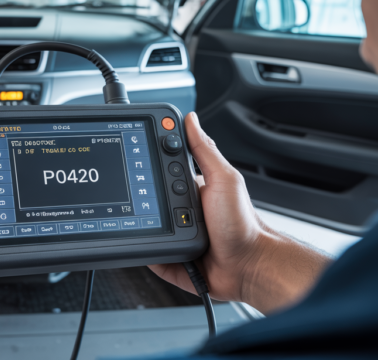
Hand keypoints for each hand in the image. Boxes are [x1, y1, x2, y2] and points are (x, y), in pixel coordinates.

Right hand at [149, 112, 330, 313]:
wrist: (250, 267)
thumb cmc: (243, 225)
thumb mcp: (224, 179)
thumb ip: (205, 151)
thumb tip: (190, 120)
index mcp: (191, 188)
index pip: (161, 172)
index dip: (148, 166)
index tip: (137, 159)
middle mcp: (181, 211)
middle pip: (148, 200)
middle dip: (142, 200)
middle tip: (153, 203)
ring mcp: (174, 234)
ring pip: (144, 227)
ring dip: (143, 227)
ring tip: (153, 227)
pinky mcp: (171, 258)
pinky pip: (149, 255)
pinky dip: (146, 253)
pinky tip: (148, 249)